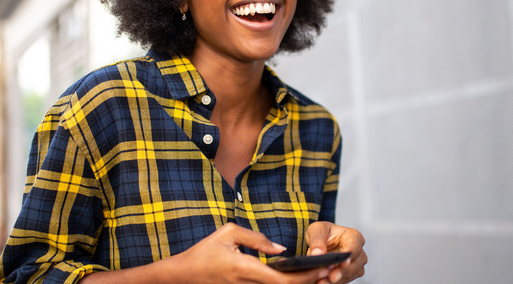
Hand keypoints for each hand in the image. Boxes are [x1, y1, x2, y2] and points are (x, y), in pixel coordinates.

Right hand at [172, 222, 335, 283]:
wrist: (184, 275)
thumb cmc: (204, 252)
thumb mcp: (228, 233)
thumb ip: (258, 239)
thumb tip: (281, 250)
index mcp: (246, 270)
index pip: (283, 281)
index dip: (305, 277)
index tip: (322, 269)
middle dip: (309, 282)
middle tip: (328, 272)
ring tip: (318, 274)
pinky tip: (297, 278)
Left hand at [305, 222, 366, 283]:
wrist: (323, 241)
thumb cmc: (324, 232)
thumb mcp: (317, 229)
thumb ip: (317, 240)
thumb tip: (317, 253)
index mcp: (353, 236)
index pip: (354, 246)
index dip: (349, 256)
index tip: (341, 263)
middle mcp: (358, 250)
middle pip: (355, 263)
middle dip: (342, 271)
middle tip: (331, 277)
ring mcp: (356, 263)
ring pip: (351, 274)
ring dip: (338, 279)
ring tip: (323, 281)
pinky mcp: (350, 274)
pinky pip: (345, 280)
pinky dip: (335, 282)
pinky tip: (324, 282)